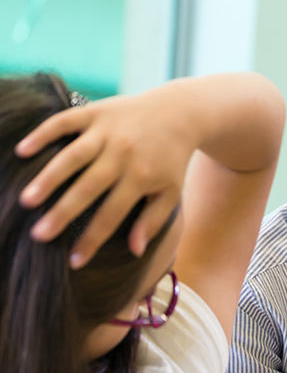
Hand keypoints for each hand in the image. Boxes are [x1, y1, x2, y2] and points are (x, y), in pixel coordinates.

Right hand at [15, 85, 197, 266]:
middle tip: (38, 235)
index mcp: (141, 178)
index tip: (74, 261)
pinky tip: (22, 151)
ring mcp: (107, 131)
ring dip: (48, 178)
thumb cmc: (170, 160)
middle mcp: (123, 154)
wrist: (178, 113)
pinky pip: (64, 122)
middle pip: (88, 188)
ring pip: (73, 156)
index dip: (93, 239)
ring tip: (27, 200)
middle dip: (63, 213)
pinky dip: (42, 134)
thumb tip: (135, 251)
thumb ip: (152, 221)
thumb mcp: (171, 192)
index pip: (112, 215)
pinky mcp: (94, 112)